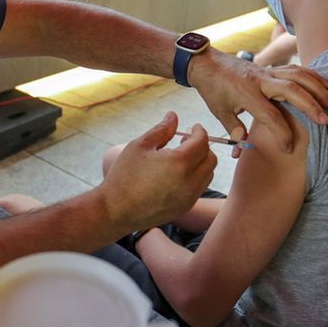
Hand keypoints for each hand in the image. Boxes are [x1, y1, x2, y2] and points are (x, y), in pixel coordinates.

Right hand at [98, 112, 215, 235]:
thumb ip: (161, 130)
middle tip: (186, 141)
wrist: (115, 210)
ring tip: (181, 157)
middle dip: (203, 147)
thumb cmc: (124, 175)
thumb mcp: (140, 146)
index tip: (193, 127)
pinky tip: (176, 173)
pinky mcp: (185, 207)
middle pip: (211, 159)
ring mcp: (189, 197)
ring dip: (201, 163)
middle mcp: (190, 182)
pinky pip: (199, 188)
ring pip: (208, 175)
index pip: (202, 142)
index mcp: (179, 163)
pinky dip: (195, 177)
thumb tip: (173, 116)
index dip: (200, 132)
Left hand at [188, 51, 327, 153]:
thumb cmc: (213, 89)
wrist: (207, 63)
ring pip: (297, 76)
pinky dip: (312, 76)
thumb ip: (234, 129)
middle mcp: (260, 80)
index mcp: (246, 94)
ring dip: (317, 88)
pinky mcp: (271, 68)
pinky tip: (325, 84)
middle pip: (291, 91)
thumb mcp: (219, 111)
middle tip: (325, 121)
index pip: (271, 116)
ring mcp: (267, 72)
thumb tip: (241, 150)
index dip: (282, 134)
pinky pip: (295, 69)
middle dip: (310, 106)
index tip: (288, 148)